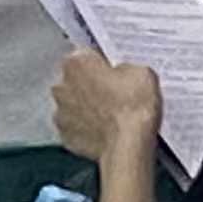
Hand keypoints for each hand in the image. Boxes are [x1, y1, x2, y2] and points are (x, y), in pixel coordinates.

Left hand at [52, 49, 164, 169]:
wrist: (128, 145)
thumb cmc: (132, 107)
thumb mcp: (141, 72)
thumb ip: (125, 68)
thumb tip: (122, 74)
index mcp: (76, 61)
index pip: (87, 55)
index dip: (103, 65)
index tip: (116, 74)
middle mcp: (61, 85)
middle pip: (76, 80)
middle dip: (92, 86)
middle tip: (116, 97)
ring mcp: (61, 113)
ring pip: (73, 105)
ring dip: (87, 109)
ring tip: (112, 118)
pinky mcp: (66, 137)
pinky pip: (76, 129)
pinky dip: (87, 131)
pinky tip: (106, 134)